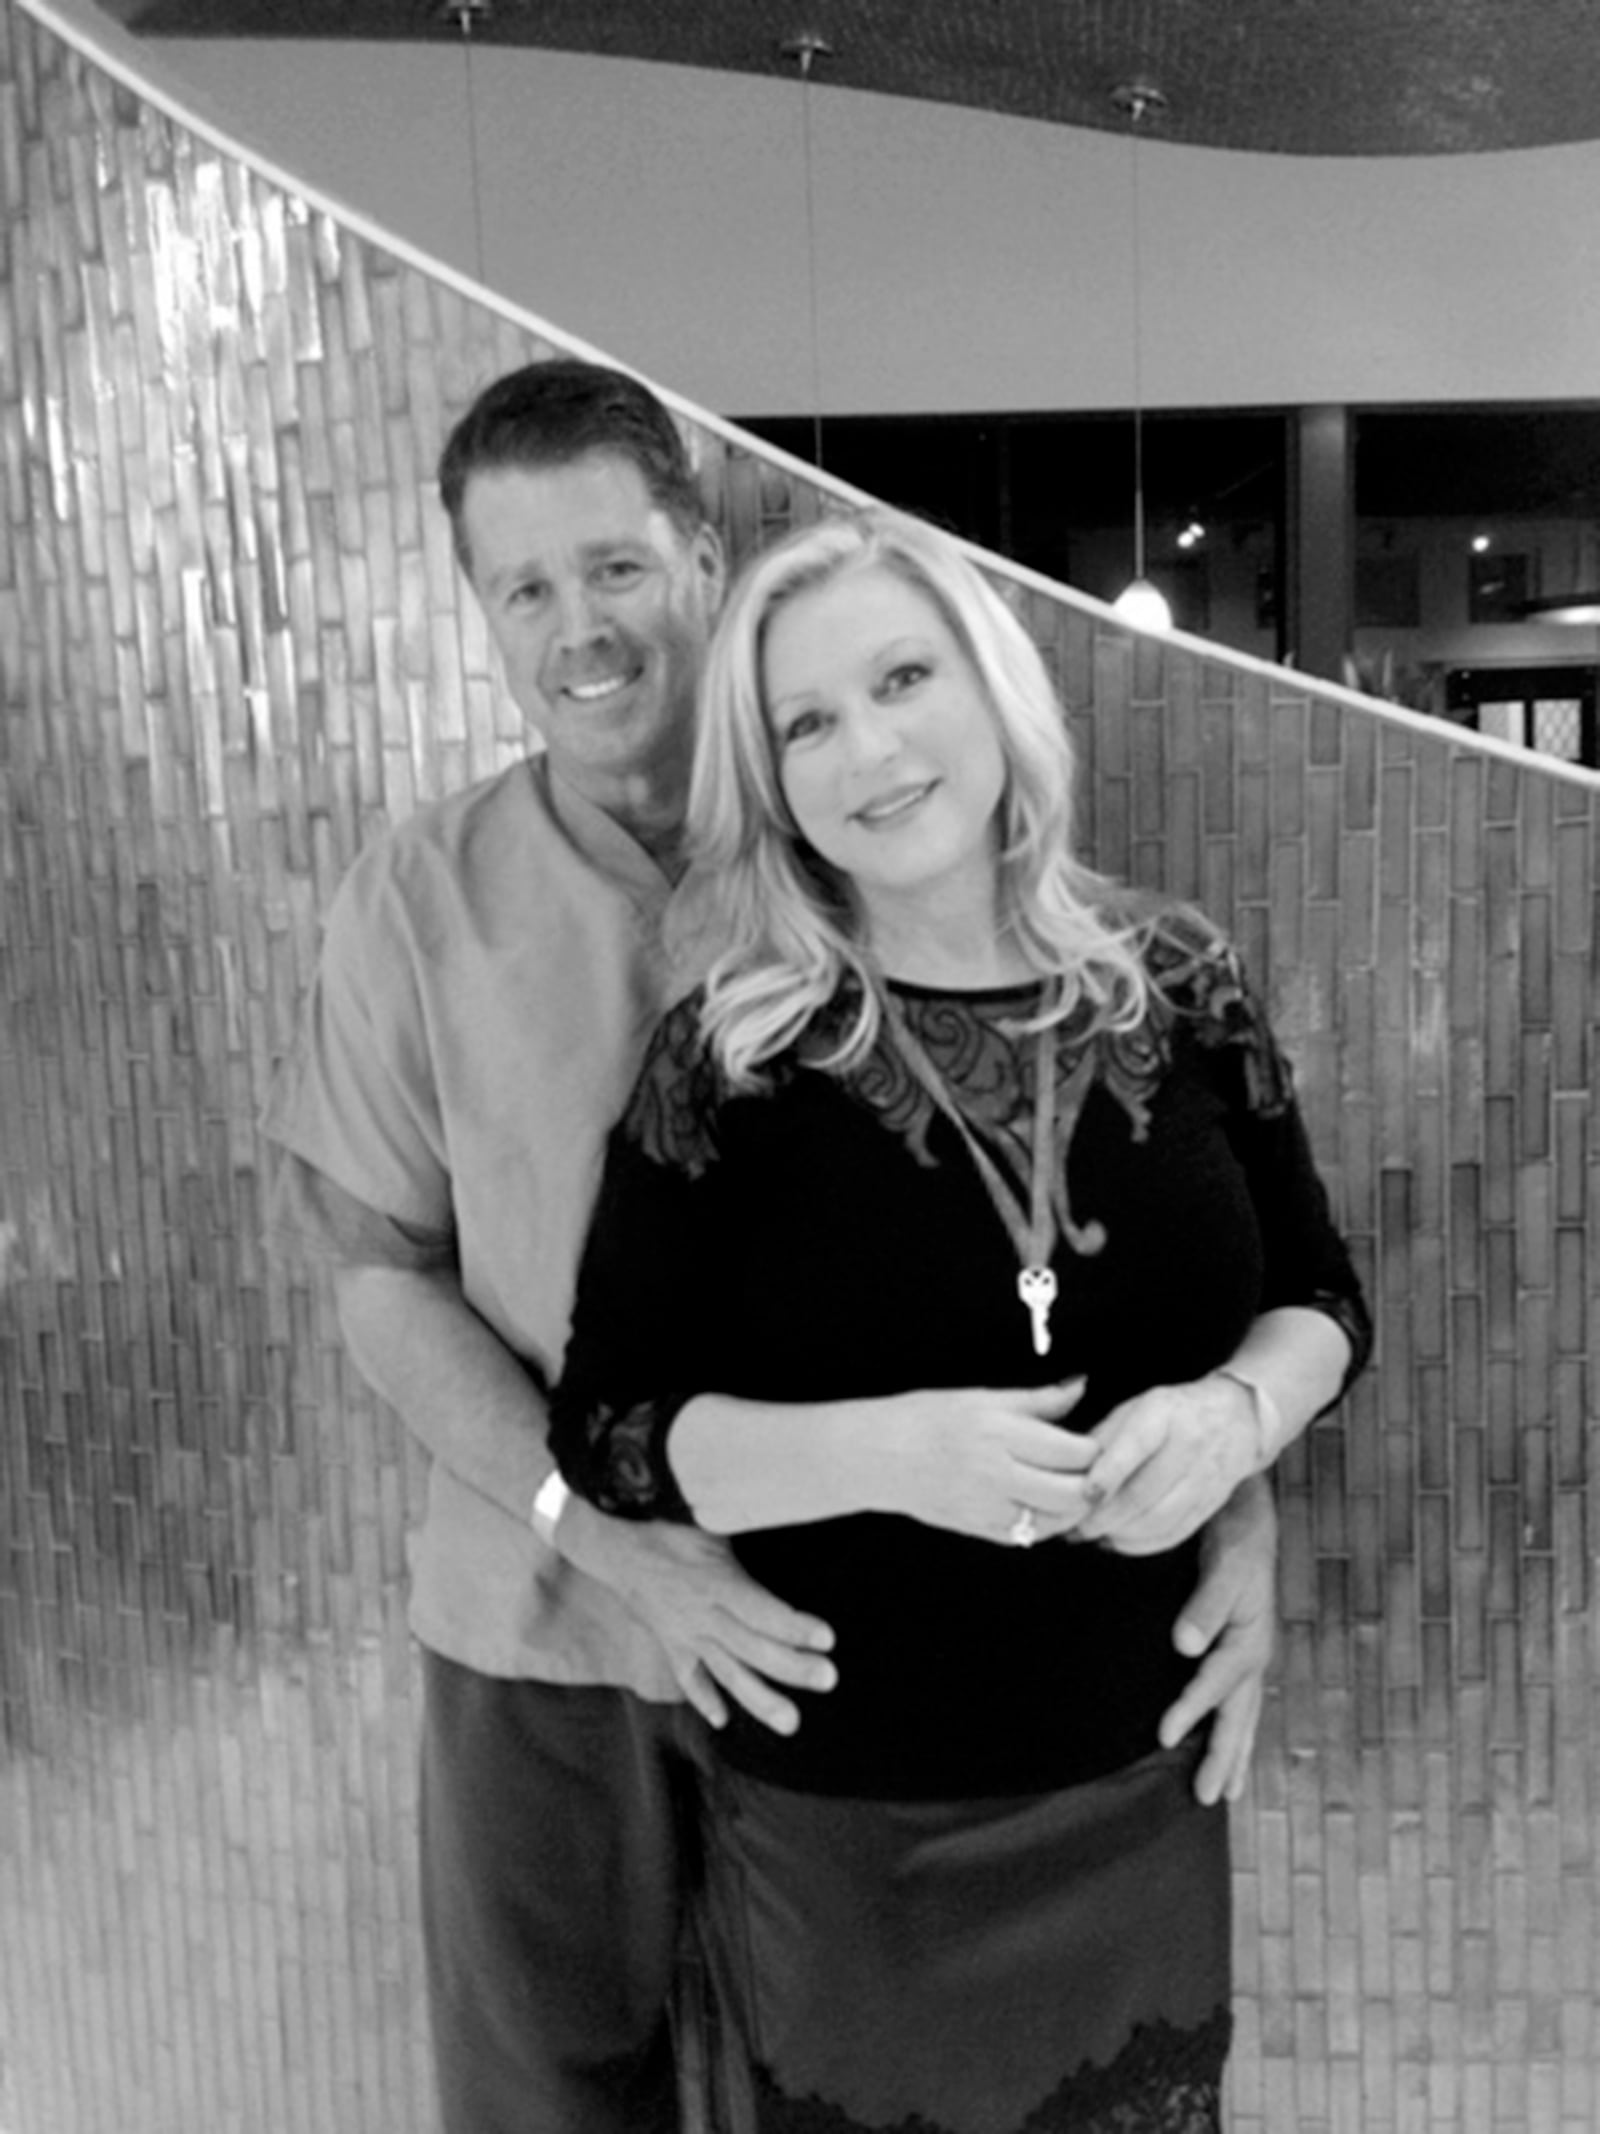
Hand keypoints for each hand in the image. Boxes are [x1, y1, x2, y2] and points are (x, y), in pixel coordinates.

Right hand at [552, 1499, 837, 1736]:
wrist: (608, 1542)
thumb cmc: (666, 1522)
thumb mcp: (706, 1514)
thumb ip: (741, 1516)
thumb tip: (784, 1496)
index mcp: (713, 1581)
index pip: (760, 1611)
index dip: (794, 1626)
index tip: (827, 1639)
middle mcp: (701, 1615)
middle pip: (751, 1647)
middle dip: (792, 1667)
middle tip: (829, 1679)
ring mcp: (684, 1635)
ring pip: (725, 1673)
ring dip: (758, 1699)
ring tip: (791, 1722)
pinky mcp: (670, 1643)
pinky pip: (688, 1677)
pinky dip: (704, 1699)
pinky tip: (723, 1720)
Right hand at [879, 1380, 1097, 1544]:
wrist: (879, 1456)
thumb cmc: (926, 1418)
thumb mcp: (982, 1398)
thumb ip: (1037, 1400)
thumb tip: (1079, 1386)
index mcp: (1000, 1433)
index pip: (1073, 1452)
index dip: (1094, 1448)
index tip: (1091, 1440)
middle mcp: (997, 1474)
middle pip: (1074, 1494)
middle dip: (1091, 1483)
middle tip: (1090, 1470)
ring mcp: (988, 1508)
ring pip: (1057, 1522)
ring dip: (1073, 1508)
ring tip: (1070, 1488)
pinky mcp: (981, 1529)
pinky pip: (1030, 1536)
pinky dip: (1046, 1523)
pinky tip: (1041, 1504)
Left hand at [1075, 1373, 1258, 1554]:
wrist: (1234, 1419)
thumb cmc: (1169, 1414)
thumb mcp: (1134, 1409)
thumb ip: (1103, 1440)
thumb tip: (1068, 1475)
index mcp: (1162, 1414)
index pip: (1135, 1446)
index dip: (1107, 1474)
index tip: (1083, 1495)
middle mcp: (1188, 1445)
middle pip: (1144, 1492)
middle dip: (1104, 1516)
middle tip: (1075, 1526)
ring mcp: (1204, 1478)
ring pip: (1159, 1518)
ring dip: (1120, 1533)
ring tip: (1093, 1535)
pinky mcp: (1211, 1504)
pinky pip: (1175, 1532)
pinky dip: (1142, 1544)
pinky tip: (1118, 1540)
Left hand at [1157, 1473, 1276, 1803]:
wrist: (1249, 1514)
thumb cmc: (1235, 1537)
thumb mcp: (1224, 1563)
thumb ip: (1206, 1604)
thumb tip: (1185, 1645)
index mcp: (1250, 1638)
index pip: (1216, 1683)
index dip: (1191, 1710)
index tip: (1165, 1738)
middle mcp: (1254, 1653)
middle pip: (1239, 1715)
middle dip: (1226, 1758)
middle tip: (1209, 1799)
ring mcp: (1250, 1654)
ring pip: (1243, 1714)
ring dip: (1234, 1752)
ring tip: (1226, 1791)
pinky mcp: (1240, 1648)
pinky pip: (1237, 1699)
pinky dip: (1233, 1727)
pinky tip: (1224, 1742)